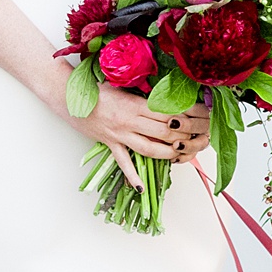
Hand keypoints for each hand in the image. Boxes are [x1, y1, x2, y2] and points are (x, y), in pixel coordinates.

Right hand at [75, 75, 212, 189]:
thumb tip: (166, 94)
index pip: (169, 111)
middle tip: (202, 135)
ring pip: (150, 148)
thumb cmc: (94, 88)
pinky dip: (132, 176)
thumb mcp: (121, 84)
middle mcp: (130, 120)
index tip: (205, 114)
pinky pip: (123, 163)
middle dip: (187, 134)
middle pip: (165, 130)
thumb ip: (143, 91)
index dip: (190, 114)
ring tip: (183, 154)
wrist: (66, 95)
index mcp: (135, 103)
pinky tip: (142, 188)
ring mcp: (120, 135)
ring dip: (169, 152)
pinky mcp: (110, 144)